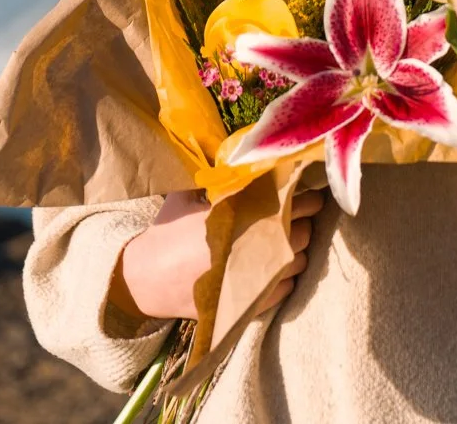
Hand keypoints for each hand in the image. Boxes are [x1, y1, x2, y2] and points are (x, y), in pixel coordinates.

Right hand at [112, 188, 325, 322]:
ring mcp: (254, 276)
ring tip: (291, 240)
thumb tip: (236, 154)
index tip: (309, 191)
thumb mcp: (186, 195)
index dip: (305, 195)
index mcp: (240, 214)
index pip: (291, 201)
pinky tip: (278, 266)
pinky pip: (286, 288)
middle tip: (302, 213)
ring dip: (299, 249)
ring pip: (299, 261)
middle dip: (305, 221)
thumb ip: (214, 176)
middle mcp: (252, 244)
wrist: (147, 278)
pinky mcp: (250, 302)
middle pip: (301, 232)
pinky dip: (288, 277)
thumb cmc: (167, 232)